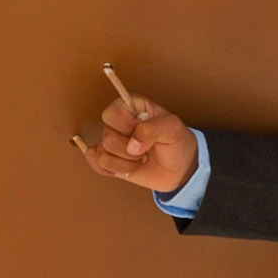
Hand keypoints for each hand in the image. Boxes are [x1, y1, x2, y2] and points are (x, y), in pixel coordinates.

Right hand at [78, 70, 194, 194]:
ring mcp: (112, 141)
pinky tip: (129, 168)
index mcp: (130, 106)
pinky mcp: (109, 159)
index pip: (112, 114)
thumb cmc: (177, 142)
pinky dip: (115, 171)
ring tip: (142, 159)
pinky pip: (97, 165)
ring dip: (127, 164)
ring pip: (103, 156)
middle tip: (147, 150)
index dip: (127, 128)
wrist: (180, 168)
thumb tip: (132, 145)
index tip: (145, 133)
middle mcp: (118, 123)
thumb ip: (152, 129)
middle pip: (107, 138)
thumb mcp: (173, 129)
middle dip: (130, 151)